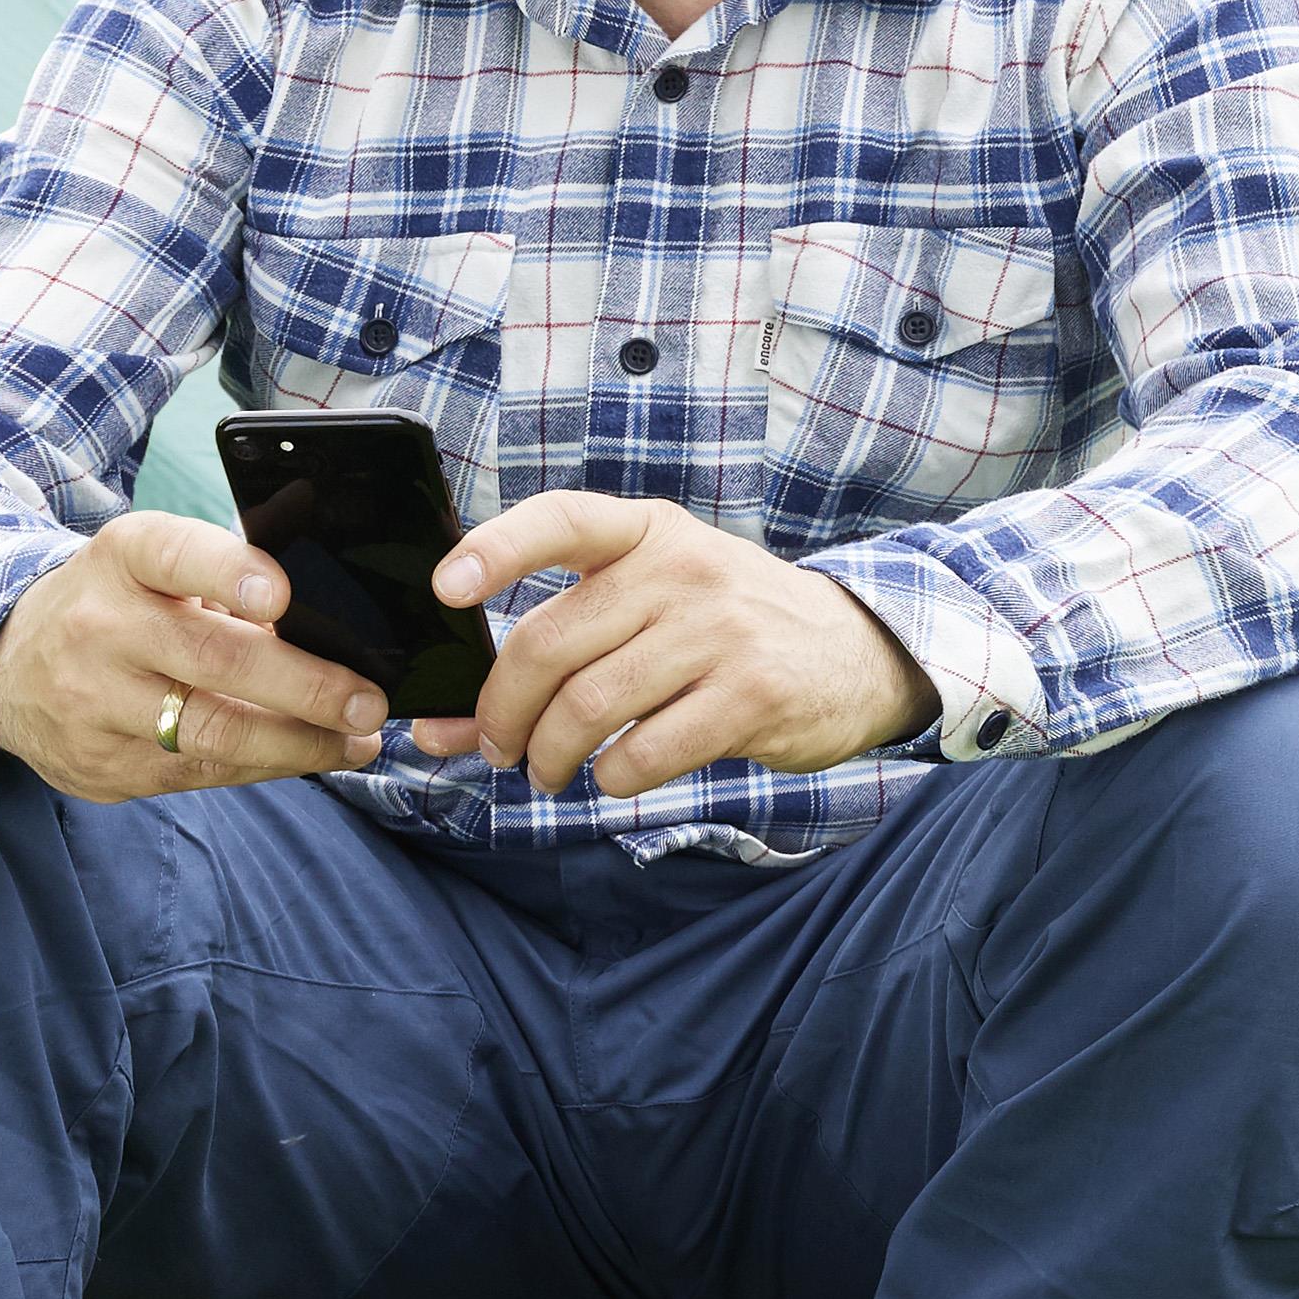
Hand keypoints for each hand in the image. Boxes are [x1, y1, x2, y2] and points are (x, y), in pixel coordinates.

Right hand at [0, 511, 392, 802]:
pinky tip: (312, 756)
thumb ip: (231, 558)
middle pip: (211, 660)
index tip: (280, 595)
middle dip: (304, 686)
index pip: (174, 554)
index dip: (229, 573)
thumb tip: (325, 547)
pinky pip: (200, 773)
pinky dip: (265, 766)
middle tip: (368, 701)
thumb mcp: (151, 558)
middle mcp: (100, 628)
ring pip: (211, 732)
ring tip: (358, 740)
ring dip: (300, 743)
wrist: (5, 669)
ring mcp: (96, 705)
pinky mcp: (103, 766)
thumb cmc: (114, 603)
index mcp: (121, 558)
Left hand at [442, 485, 931, 798]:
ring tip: (548, 771)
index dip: (496, 550)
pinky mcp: (752, 694)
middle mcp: (683, 570)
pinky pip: (645, 753)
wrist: (857, 652)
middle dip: (501, 712)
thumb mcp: (658, 602)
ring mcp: (722, 631)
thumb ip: (562, 646)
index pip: (561, 520)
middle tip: (498, 746)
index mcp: (650, 533)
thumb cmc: (731, 628)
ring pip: (589, 706)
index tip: (445, 589)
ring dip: (549, 756)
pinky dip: (611, 779)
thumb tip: (442, 726)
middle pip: (549, 644)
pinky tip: (616, 776)